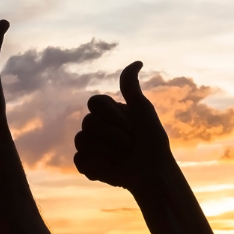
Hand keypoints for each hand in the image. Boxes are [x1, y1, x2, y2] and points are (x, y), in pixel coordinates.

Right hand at [73, 62, 171, 190]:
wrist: (153, 172)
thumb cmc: (152, 141)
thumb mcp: (143, 110)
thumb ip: (132, 88)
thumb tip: (138, 61)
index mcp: (106, 112)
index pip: (94, 102)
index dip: (113, 116)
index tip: (131, 125)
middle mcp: (94, 126)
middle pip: (88, 122)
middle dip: (114, 136)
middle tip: (130, 145)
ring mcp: (88, 145)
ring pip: (82, 141)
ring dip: (108, 151)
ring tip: (121, 157)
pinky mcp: (85, 164)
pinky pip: (80, 160)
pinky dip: (98, 165)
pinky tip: (111, 168)